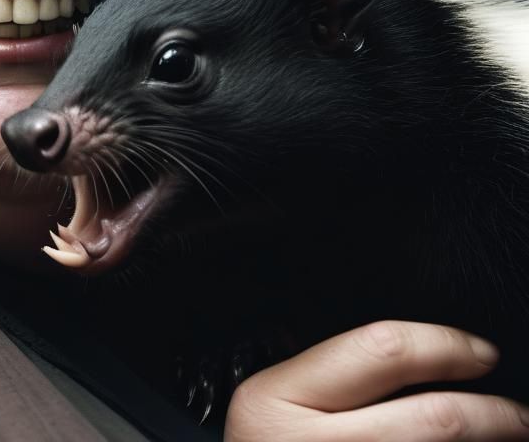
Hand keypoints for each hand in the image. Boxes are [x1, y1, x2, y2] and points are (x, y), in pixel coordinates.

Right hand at [224, 320, 528, 440]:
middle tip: (518, 412)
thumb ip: (331, 378)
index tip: (479, 352)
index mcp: (274, 400)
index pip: (380, 350)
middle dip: (494, 413)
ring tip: (509, 437)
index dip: (444, 346)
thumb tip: (425, 355)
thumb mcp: (278, 405)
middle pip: (432, 418)